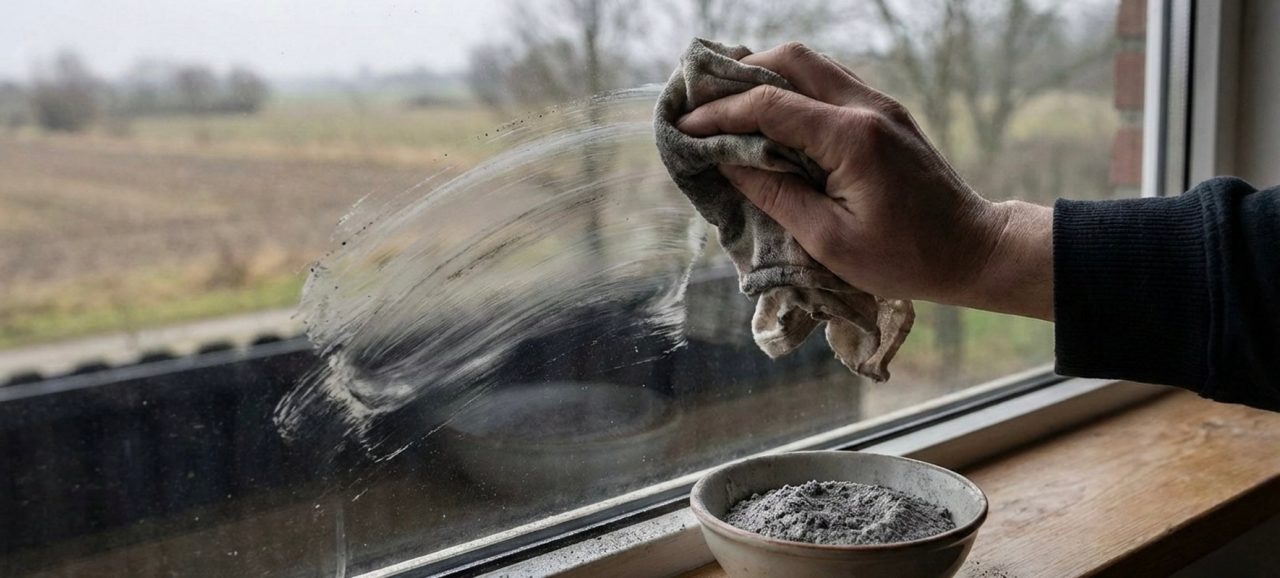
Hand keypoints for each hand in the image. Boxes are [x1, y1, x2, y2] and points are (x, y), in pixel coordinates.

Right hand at [676, 42, 1053, 319]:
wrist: (973, 250)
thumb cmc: (904, 259)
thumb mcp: (829, 240)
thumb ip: (775, 194)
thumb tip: (727, 161)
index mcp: (852, 138)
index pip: (769, 106)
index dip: (719, 114)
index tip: (683, 130)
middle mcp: (867, 107)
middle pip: (790, 59)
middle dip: (737, 75)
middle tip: (700, 103)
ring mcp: (880, 105)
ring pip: (811, 64)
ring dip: (763, 76)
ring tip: (725, 105)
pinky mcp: (885, 114)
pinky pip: (828, 82)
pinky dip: (790, 89)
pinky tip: (768, 117)